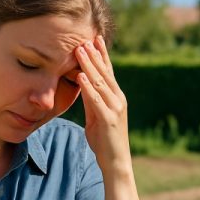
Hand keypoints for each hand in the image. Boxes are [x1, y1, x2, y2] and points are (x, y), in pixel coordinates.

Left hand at [75, 35, 130, 174]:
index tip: (95, 38)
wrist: (116, 162)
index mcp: (116, 98)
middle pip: (105, 73)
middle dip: (95, 54)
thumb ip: (91, 100)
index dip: (102, 55)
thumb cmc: (105, 141)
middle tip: (85, 37)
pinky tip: (81, 76)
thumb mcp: (96, 116)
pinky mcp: (108, 119)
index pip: (108, 72)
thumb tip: (82, 84)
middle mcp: (118, 99)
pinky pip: (97, 100)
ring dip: (90, 65)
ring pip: (101, 82)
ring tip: (80, 50)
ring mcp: (115, 109)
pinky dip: (88, 87)